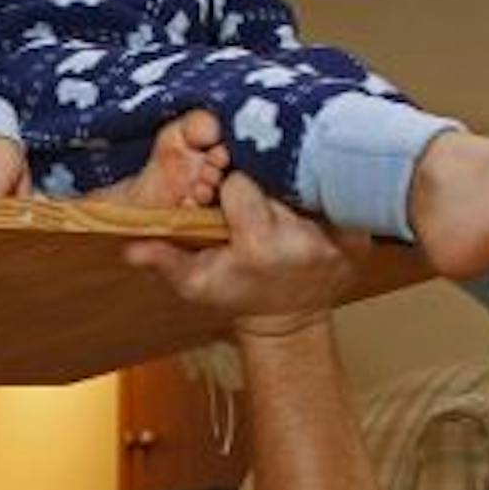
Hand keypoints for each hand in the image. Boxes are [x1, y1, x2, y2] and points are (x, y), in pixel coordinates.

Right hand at [125, 173, 366, 337]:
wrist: (289, 316)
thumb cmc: (238, 292)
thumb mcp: (196, 282)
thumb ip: (163, 260)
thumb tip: (129, 246)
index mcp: (259, 247)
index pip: (241, 185)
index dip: (231, 183)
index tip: (229, 190)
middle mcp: (301, 241)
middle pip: (278, 176)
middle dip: (265, 174)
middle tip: (260, 179)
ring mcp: (335, 237)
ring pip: (312, 178)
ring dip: (297, 174)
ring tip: (286, 181)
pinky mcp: (360, 235)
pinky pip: (342, 193)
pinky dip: (328, 186)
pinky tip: (315, 190)